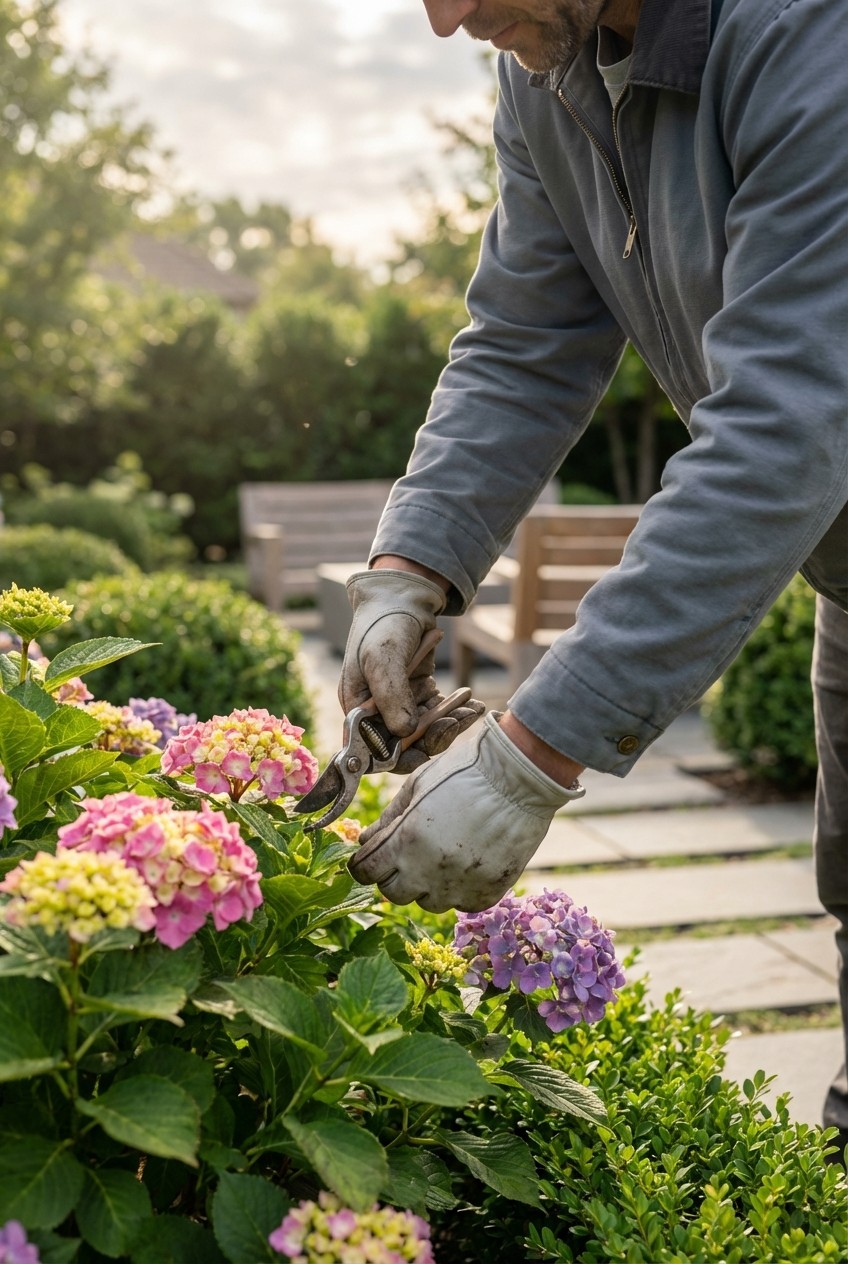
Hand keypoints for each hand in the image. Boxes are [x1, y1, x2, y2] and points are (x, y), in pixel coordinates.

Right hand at [340, 567, 483, 772]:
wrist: (403, 597)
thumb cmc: (384, 626)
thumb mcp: (383, 659)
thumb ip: (392, 697)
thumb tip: (405, 734)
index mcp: (356, 708)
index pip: (372, 749)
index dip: (397, 757)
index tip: (424, 753)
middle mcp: (375, 713)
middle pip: (404, 745)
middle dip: (432, 738)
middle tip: (455, 722)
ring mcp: (399, 705)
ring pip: (426, 733)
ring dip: (449, 725)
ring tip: (470, 709)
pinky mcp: (418, 696)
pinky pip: (438, 716)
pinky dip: (456, 713)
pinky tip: (473, 705)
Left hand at [348, 712, 584, 911]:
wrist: (521, 774)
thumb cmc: (465, 770)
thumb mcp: (418, 785)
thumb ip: (389, 819)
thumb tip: (366, 841)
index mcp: (406, 840)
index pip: (366, 871)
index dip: (364, 863)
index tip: (371, 856)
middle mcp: (430, 870)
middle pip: (393, 893)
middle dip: (393, 875)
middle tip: (407, 853)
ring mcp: (461, 885)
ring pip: (428, 903)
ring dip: (427, 884)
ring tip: (442, 854)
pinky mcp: (488, 891)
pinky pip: (462, 903)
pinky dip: (460, 888)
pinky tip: (468, 861)